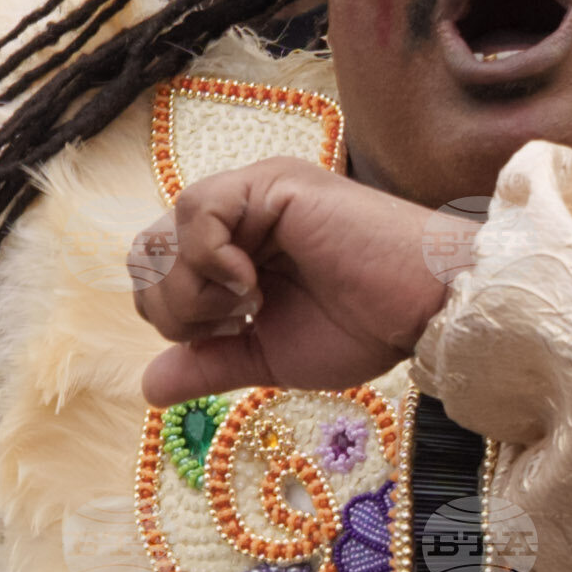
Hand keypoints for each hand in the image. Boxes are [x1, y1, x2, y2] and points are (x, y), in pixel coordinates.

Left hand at [130, 165, 458, 395]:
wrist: (424, 311)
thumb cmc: (366, 328)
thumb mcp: (270, 357)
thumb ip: (210, 364)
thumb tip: (147, 388)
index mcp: (237, 246)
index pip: (157, 272)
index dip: (173, 316)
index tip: (229, 335)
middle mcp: (240, 211)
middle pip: (147, 251)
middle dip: (175, 307)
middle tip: (235, 323)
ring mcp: (255, 192)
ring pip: (165, 233)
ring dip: (194, 288)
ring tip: (249, 305)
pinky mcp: (272, 183)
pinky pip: (197, 211)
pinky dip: (210, 258)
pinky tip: (251, 284)